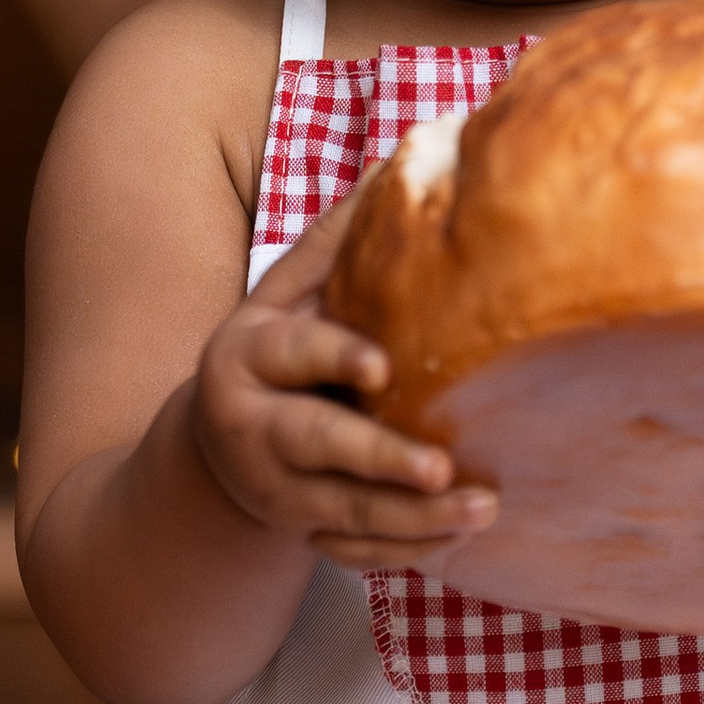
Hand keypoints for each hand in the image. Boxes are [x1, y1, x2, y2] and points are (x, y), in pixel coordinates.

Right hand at [190, 194, 496, 571]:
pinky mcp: (304, 534)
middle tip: (438, 467)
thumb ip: (338, 240)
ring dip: (414, 518)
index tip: (384, 367)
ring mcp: (278, 492)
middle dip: (377, 459)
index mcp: (246, 358)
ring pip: (345, 513)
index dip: (333, 358)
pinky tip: (461, 537)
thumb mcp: (285, 293)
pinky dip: (409, 552)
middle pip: (316, 445)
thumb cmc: (275, 350)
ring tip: (483, 507)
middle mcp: (254, 430)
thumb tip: (409, 151)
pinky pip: (357, 553)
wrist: (219, 443)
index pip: (290, 354)